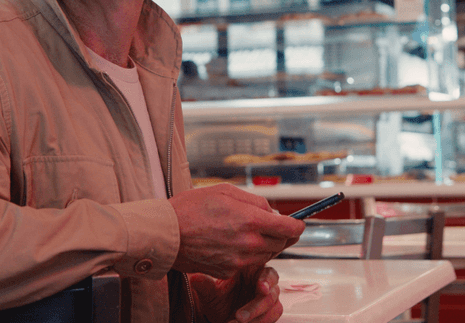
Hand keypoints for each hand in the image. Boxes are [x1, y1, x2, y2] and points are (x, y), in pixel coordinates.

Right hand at [169, 184, 304, 277]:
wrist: (166, 234)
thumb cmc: (189, 209)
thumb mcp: (226, 192)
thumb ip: (254, 201)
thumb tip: (272, 212)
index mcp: (251, 221)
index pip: (291, 228)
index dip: (298, 224)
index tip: (298, 222)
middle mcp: (249, 244)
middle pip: (282, 243)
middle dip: (281, 233)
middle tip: (273, 224)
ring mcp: (239, 260)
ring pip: (267, 254)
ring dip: (266, 244)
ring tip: (248, 230)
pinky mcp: (228, 271)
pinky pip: (249, 263)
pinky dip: (248, 254)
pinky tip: (234, 242)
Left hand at [190, 266, 282, 322]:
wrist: (217, 314)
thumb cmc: (217, 295)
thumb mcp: (209, 290)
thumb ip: (205, 284)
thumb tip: (195, 278)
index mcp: (255, 271)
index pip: (269, 273)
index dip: (267, 280)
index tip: (261, 288)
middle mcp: (265, 286)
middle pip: (271, 295)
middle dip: (255, 308)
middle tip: (240, 318)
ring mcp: (268, 302)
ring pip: (272, 311)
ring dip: (256, 320)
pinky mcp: (267, 316)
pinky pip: (268, 322)